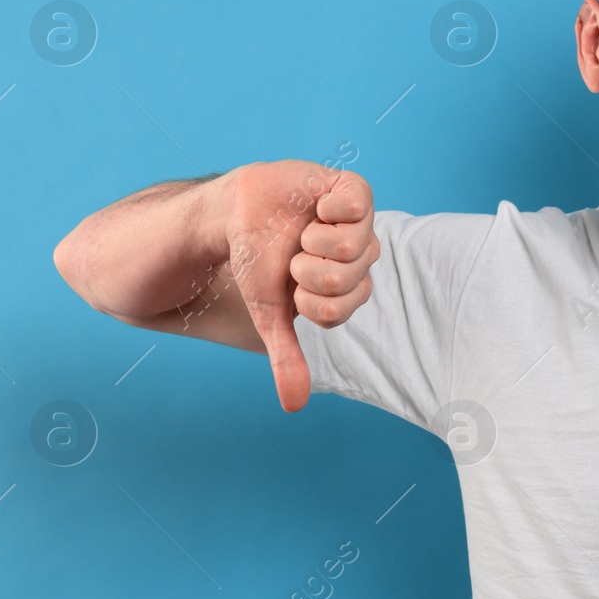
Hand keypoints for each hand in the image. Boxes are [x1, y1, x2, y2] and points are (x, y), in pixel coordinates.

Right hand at [220, 161, 379, 411]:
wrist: (236, 213)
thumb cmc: (258, 262)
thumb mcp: (271, 314)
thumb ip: (287, 356)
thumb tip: (294, 407)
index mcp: (350, 287)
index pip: (339, 311)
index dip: (307, 300)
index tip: (293, 287)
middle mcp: (362, 257)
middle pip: (345, 279)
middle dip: (306, 270)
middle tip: (295, 254)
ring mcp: (362, 223)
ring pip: (350, 247)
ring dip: (312, 240)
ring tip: (304, 230)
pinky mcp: (354, 191)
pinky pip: (356, 206)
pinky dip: (327, 210)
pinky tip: (316, 206)